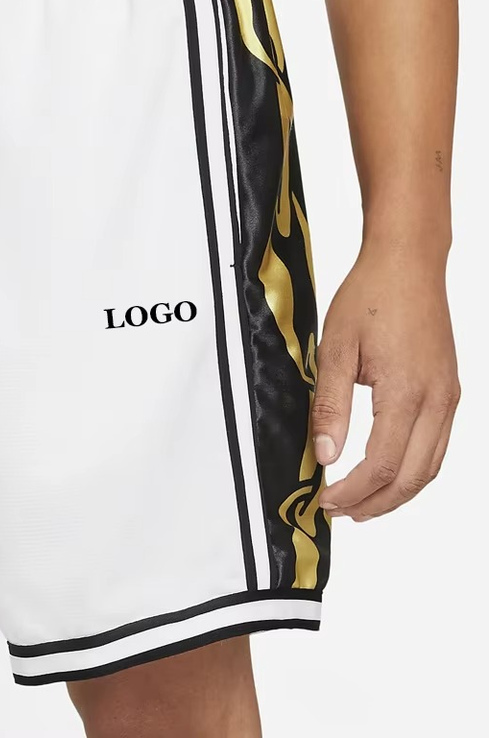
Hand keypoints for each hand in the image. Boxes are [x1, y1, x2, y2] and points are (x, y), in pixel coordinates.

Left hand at [311, 245, 459, 520]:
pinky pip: (437, 445)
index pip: (382, 466)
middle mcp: (438, 402)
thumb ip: (330, 407)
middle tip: (339, 511)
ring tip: (361, 504)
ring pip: (430, 466)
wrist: (407, 263)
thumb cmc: (370, 298)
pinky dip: (414, 469)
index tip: (325, 500)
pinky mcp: (449, 390)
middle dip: (375, 503)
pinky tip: (389, 473)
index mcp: (408, 394)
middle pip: (412, 477)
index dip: (352, 491)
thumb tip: (326, 455)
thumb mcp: (335, 350)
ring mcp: (449, 397)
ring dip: (397, 492)